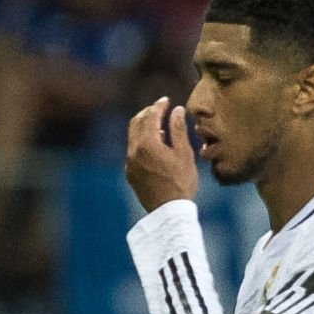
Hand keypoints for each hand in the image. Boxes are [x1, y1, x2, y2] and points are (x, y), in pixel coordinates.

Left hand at [125, 98, 197, 213]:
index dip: (159, 106)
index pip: (151, 115)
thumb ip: (178, 130)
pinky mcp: (130, 172)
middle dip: (148, 113)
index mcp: (148, 143)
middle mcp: (134, 149)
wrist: (169, 212)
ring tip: (158, 128)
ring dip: (144, 127)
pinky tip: (154, 148)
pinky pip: (132, 150)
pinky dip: (141, 142)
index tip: (166, 100)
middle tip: (160, 110)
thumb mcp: (185, 155)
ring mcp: (129, 162)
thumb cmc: (181, 184)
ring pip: (133, 136)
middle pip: (137, 122)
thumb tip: (177, 110)